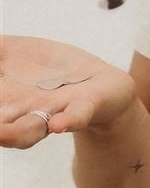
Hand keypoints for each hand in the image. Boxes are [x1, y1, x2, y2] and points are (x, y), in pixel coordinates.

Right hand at [0, 35, 136, 147]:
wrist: (101, 85)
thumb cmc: (53, 72)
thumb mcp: (15, 53)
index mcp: (5, 99)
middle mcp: (24, 112)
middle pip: (0, 126)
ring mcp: (54, 112)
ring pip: (28, 129)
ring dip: (10, 134)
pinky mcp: (86, 106)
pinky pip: (76, 116)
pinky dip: (68, 121)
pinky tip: (58, 125)